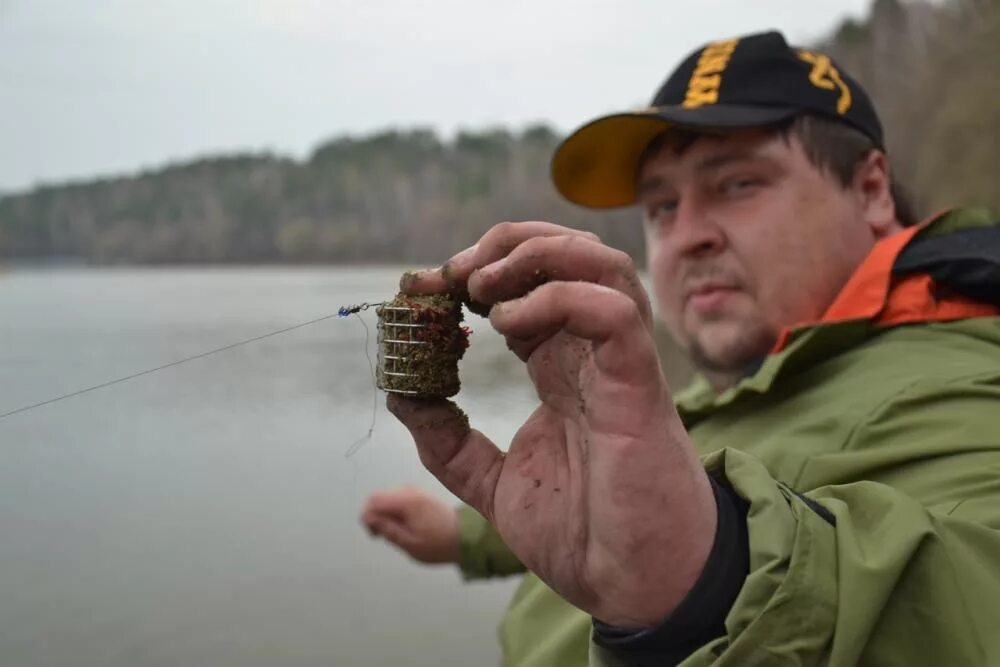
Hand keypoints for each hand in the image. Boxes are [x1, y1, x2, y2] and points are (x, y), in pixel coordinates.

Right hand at [360, 486, 459, 563]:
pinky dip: (394, 511)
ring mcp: (415, 490)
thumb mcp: (409, 543)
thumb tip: (368, 518)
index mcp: (407, 501)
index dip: (367, 516)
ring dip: (384, 514)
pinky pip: (397, 499)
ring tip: (395, 533)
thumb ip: (387, 529)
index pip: (374, 500)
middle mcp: (410, 490)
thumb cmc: (438, 544)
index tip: (374, 535)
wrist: (465, 536)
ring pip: (387, 498)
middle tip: (382, 536)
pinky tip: (403, 525)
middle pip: (379, 497)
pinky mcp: (419, 494)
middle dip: (375, 515)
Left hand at [388, 222, 716, 626]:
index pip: (525, 287)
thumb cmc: (583, 535)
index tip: (423, 288)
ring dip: (534, 254)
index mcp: (560, 369)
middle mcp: (589, 355)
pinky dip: (559, 297)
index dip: (474, 273)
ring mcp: (617, 364)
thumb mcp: (493, 484)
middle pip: (563, 254)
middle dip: (503, 245)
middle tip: (451, 274)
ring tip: (482, 286)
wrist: (638, 586)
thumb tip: (403, 394)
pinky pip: (613, 310)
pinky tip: (509, 323)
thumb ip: (448, 441)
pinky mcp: (638, 385)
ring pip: (598, 263)